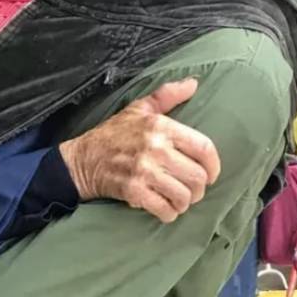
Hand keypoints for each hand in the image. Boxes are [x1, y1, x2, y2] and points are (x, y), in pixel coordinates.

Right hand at [59, 79, 220, 222]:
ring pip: (184, 196)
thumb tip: (194, 82)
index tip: (211, 173)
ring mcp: (144, 171)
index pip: (204, 148)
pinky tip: (166, 209)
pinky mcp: (134, 191)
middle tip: (192, 190)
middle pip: (197, 176)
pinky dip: (170, 213)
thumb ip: (168, 95)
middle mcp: (155, 148)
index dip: (214, 165)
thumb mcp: (139, 108)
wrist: (83, 159)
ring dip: (185, 203)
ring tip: (180, 200)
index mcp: (161, 126)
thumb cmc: (114, 133)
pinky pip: (165, 209)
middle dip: (199, 189)